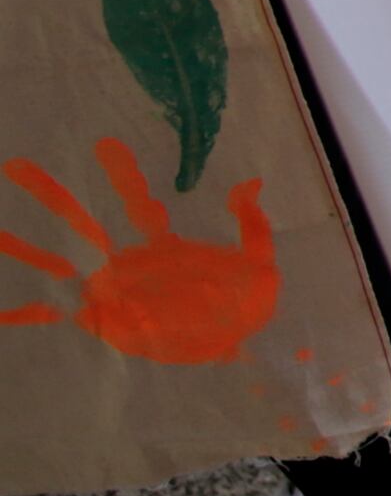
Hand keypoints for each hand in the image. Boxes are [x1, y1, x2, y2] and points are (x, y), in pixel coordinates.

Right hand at [0, 139, 279, 366]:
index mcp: (161, 247)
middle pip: (85, 222)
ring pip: (59, 260)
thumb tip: (250, 184)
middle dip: (54, 196)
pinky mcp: (100, 322)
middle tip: (17, 165)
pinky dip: (25, 308)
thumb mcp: (259, 263)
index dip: (122, 176)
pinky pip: (55, 313)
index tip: (104, 144)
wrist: (229, 351)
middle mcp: (127, 263)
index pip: (137, 204)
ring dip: (25, 244)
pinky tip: (2, 305)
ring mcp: (109, 292)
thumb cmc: (246, 307)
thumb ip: (253, 225)